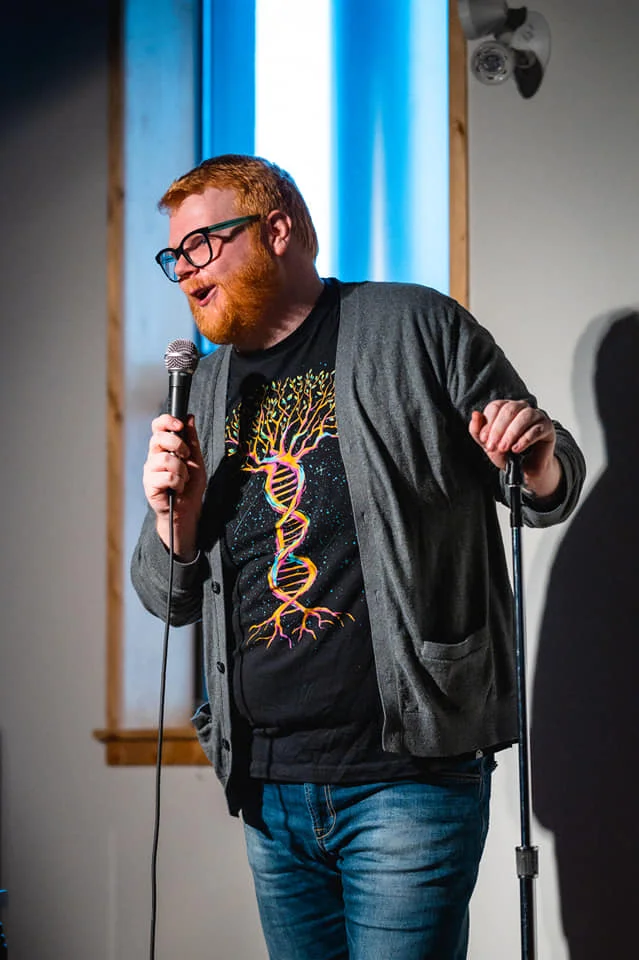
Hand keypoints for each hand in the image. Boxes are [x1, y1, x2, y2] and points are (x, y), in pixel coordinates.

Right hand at [143, 413, 205, 557]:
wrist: (188, 510)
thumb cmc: (190, 486)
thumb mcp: (196, 459)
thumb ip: (192, 440)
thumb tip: (189, 417)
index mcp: (163, 448)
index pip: (157, 427)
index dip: (166, 421)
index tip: (179, 425)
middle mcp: (153, 457)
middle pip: (158, 438)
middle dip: (178, 445)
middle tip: (186, 458)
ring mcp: (150, 471)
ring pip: (166, 459)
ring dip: (181, 470)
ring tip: (183, 480)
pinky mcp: (149, 486)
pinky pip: (167, 477)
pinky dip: (178, 483)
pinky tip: (177, 489)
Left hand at [469, 400, 561, 498]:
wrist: (524, 470)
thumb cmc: (507, 453)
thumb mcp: (488, 445)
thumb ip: (478, 431)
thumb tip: (475, 414)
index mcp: (505, 408)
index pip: (496, 406)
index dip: (488, 423)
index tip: (484, 439)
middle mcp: (521, 408)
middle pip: (509, 409)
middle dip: (498, 430)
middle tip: (493, 446)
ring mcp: (536, 416)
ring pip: (524, 416)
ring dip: (511, 433)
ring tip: (504, 448)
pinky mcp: (547, 427)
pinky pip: (537, 429)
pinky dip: (524, 439)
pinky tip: (516, 449)